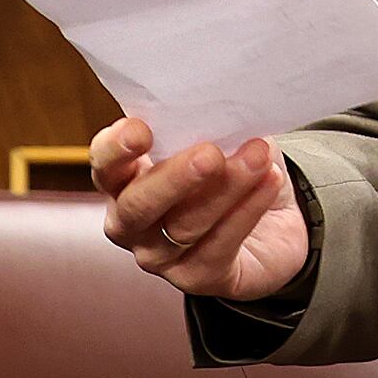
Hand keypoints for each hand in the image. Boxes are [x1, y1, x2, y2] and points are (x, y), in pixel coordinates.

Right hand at [91, 116, 310, 300]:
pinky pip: (219, 246)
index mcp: (124, 179)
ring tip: (258, 157)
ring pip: (184, 226)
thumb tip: (220, 100)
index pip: (105, 165)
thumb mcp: (216, 137)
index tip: (140, 130)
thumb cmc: (230, 171)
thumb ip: (203, 122)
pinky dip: (246, 211)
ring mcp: (159, 256)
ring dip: (225, 189)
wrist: (272, 221)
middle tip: (209, 154)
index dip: (115, 150)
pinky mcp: (196, 278)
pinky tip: (268, 182)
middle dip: (173, 178)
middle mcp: (131, 222)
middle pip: (137, 206)